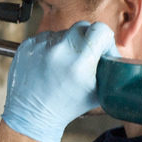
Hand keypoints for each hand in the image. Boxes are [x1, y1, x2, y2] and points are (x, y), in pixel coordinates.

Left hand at [1, 21, 118, 141]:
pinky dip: (52, 48)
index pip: (100, 30)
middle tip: (85, 55)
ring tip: (64, 65)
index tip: (101, 50)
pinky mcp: (27, 45)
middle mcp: (59, 50)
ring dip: (68, 44)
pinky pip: (47, 38)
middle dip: (88, 39)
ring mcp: (40, 46)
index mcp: (79, 61)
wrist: (32, 114)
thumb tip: (114, 54)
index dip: (105, 40)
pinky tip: (50, 65)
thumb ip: (109, 69)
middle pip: (83, 27)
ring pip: (63, 32)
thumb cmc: (67, 106)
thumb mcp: (98, 92)